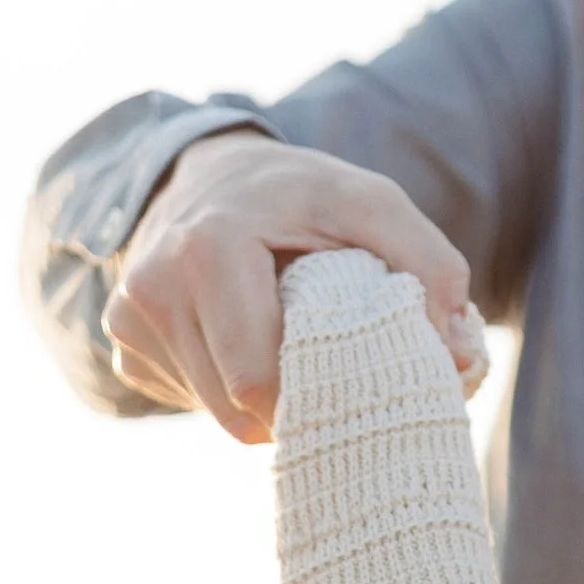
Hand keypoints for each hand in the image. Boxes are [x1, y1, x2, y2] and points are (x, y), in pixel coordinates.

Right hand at [104, 133, 484, 442]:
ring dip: (259, 398)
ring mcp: (128, 319)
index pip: (259, 381)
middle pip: (234, 409)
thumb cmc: (298, 194)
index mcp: (210, 248)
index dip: (314, 396)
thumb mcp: (369, 203)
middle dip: (290, 404)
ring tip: (281, 342)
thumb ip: (428, 266)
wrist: (208, 170)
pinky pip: (189, 398)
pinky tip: (240, 338)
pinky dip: (227, 385)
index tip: (349, 376)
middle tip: (324, 369)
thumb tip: (459, 359)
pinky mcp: (124, 343)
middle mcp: (152, 285)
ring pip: (213, 413)